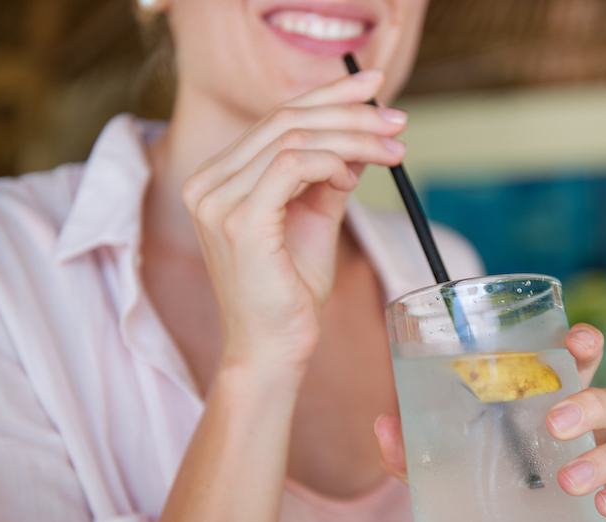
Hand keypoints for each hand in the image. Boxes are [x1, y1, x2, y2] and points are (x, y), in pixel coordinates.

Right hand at [181, 70, 407, 369]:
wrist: (272, 348)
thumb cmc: (290, 292)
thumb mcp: (313, 220)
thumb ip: (328, 175)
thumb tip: (360, 136)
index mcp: (218, 180)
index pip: (275, 119)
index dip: (328, 96)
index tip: (374, 90)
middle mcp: (208, 184)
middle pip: (284, 118)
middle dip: (350, 110)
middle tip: (397, 117)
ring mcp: (217, 201)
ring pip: (293, 136)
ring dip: (352, 136)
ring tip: (392, 149)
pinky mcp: (239, 221)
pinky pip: (292, 165)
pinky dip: (331, 162)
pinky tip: (353, 177)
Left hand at [375, 323, 605, 521]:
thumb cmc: (480, 505)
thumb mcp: (439, 479)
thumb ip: (411, 452)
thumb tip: (383, 423)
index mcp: (544, 411)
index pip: (573, 366)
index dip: (582, 345)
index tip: (577, 339)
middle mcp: (583, 435)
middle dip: (589, 402)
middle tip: (554, 421)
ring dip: (602, 458)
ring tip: (566, 482)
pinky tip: (603, 507)